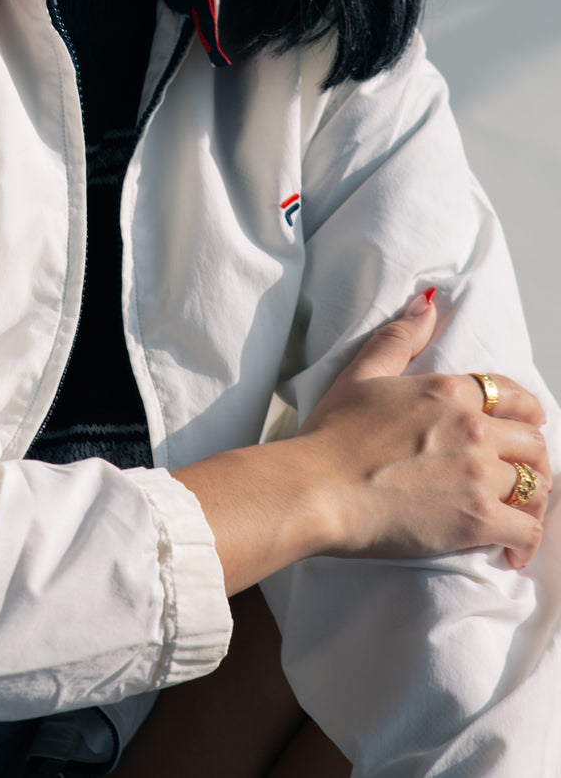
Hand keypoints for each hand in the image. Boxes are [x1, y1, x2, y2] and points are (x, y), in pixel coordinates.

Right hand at [297, 291, 551, 568]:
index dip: (524, 411)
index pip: (511, 395)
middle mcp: (471, 428)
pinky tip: (510, 548)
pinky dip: (524, 540)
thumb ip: (399, 337)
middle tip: (518, 475)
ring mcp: (478, 474)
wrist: (317, 489)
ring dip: (529, 499)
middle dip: (530, 458)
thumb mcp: (361, 373)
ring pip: (536, 484)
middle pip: (532, 442)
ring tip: (515, 512)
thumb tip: (427, 303)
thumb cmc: (331, 436)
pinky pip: (527, 529)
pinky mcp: (477, 519)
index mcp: (447, 392)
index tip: (525, 425)